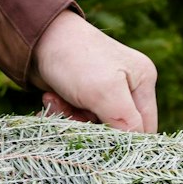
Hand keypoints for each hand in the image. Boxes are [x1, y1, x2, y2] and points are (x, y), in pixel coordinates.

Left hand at [32, 10, 157, 132]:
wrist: (36, 37)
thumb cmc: (75, 59)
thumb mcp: (105, 91)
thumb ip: (126, 121)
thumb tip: (133, 146)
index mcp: (143, 80)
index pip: (146, 128)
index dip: (126, 140)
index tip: (101, 139)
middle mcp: (129, 85)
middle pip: (119, 129)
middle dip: (94, 128)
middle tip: (73, 115)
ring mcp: (106, 90)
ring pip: (96, 125)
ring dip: (74, 120)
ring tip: (57, 102)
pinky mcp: (84, 93)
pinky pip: (79, 117)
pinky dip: (64, 113)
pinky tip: (52, 99)